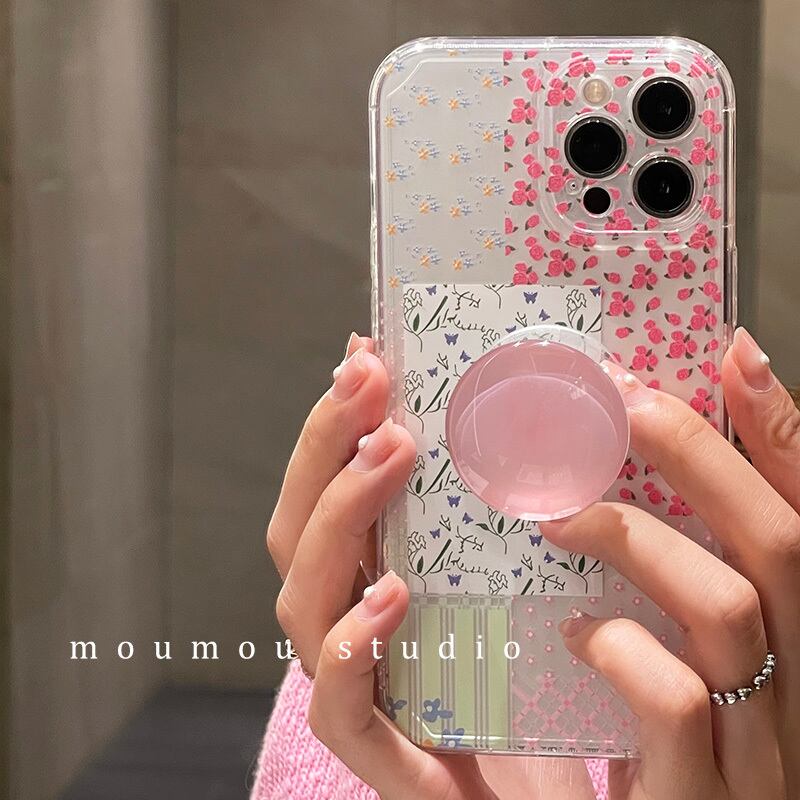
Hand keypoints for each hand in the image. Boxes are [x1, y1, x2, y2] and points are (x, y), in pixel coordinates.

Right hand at [266, 333, 597, 799]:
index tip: (365, 353)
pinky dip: (354, 644)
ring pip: (303, 601)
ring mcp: (350, 683)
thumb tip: (492, 402)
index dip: (334, 421)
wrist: (532, 780)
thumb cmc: (521, 671)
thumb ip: (482, 502)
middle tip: (370, 382)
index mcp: (365, 574)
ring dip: (340, 518)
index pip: (323, 489)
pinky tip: (392, 594)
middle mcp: (344, 618)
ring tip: (387, 454)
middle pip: (300, 529)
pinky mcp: (376, 749)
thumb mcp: (505, 570)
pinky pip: (338, 703)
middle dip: (328, 447)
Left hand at [540, 327, 798, 798]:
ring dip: (637, 541)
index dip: (784, 430)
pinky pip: (671, 696)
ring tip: (560, 516)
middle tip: (622, 401)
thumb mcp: (682, 648)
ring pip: (729, 608)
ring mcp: (762, 743)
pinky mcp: (702, 792)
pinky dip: (614, 645)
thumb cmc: (667, 740)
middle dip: (702, 455)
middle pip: (782, 542)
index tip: (735, 352)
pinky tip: (572, 634)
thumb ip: (677, 568)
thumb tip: (625, 478)